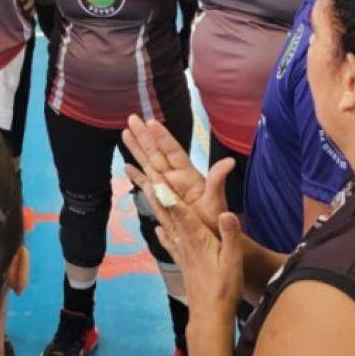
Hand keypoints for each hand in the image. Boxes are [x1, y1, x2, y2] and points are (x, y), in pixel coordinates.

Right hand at [122, 115, 233, 229]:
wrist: (210, 238)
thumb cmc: (215, 219)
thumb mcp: (216, 200)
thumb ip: (217, 180)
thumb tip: (229, 162)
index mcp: (188, 176)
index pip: (173, 151)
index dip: (162, 137)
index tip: (151, 122)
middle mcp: (175, 178)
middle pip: (156, 153)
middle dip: (144, 136)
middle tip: (132, 118)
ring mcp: (167, 188)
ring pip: (148, 164)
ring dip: (136, 150)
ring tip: (125, 133)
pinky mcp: (161, 200)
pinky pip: (146, 186)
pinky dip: (136, 177)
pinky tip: (127, 166)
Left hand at [145, 183, 247, 325]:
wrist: (210, 314)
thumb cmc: (224, 287)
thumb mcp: (233, 260)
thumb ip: (230, 235)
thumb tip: (226, 212)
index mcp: (198, 239)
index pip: (181, 211)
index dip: (169, 194)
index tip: (156, 177)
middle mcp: (185, 242)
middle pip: (168, 213)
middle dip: (157, 192)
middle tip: (143, 174)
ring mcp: (181, 252)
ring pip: (166, 223)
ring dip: (156, 206)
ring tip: (145, 190)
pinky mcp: (182, 262)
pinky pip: (169, 242)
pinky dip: (162, 232)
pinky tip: (157, 228)